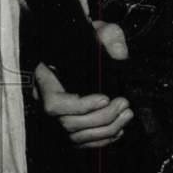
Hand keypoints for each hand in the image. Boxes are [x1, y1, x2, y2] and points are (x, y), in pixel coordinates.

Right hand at [34, 22, 132, 148]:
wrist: (86, 50)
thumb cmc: (89, 40)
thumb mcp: (99, 29)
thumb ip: (109, 35)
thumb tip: (120, 54)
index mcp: (45, 79)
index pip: (54, 104)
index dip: (80, 106)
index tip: (106, 98)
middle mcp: (46, 102)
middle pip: (68, 124)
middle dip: (101, 118)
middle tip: (123, 104)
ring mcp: (55, 118)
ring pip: (76, 137)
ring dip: (106, 129)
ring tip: (126, 114)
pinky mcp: (68, 128)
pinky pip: (82, 143)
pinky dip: (103, 140)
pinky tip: (120, 129)